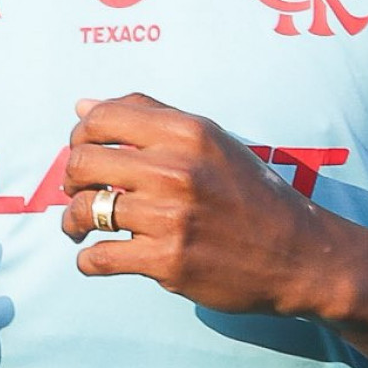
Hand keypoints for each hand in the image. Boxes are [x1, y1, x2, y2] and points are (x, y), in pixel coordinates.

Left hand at [60, 93, 349, 316]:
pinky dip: (88, 260)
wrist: (296, 254)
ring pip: (84, 211)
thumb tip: (82, 106)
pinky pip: (99, 258)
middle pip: (83, 162)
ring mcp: (170, 217)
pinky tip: (98, 257)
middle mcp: (176, 169)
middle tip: (80, 192)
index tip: (85, 153)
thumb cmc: (249, 194)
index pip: (101, 119)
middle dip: (71, 179)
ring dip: (73, 222)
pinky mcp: (167, 261)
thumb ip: (148, 117)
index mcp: (187, 132)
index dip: (80, 136)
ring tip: (80, 227)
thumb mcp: (211, 141)